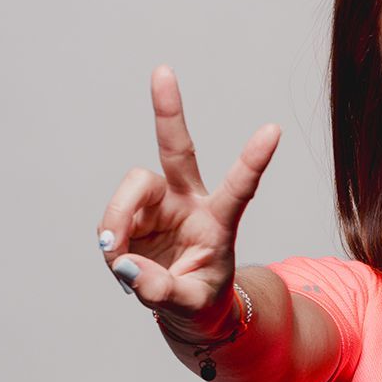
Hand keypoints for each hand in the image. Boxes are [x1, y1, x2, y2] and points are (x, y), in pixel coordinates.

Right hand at [96, 65, 280, 335]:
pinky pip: (111, 218)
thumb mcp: (192, 307)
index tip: (273, 131)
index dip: (253, 162)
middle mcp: (190, 202)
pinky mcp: (133, 214)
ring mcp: (159, 205)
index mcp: (219, 222)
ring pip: (132, 188)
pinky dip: (109, 240)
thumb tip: (127, 267)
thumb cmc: (201, 302)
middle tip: (164, 72)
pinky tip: (119, 260)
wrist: (185, 309)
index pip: (239, 189)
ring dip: (117, 219)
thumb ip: (162, 291)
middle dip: (169, 112)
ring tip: (117, 258)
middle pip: (177, 151)